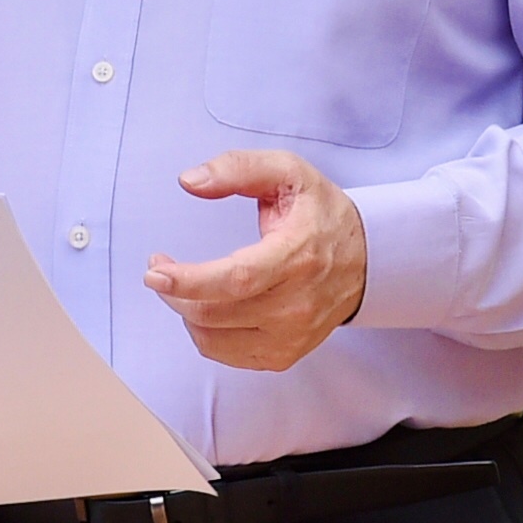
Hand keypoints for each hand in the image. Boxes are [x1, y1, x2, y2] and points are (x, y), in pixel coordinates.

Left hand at [143, 149, 367, 370]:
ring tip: (184, 286)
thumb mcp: (288, 172)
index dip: (189, 280)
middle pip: (216, 313)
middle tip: (159, 270)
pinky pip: (227, 355)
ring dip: (186, 313)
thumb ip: (237, 168)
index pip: (236, 279)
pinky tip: (208, 306)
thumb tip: (190, 180)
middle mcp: (296, 304)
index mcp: (297, 256)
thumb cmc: (322, 214)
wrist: (367, 259)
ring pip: (214, 340)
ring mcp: (292, 336)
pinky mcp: (286, 354)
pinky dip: (205, 332)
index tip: (155, 271)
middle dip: (174, 293)